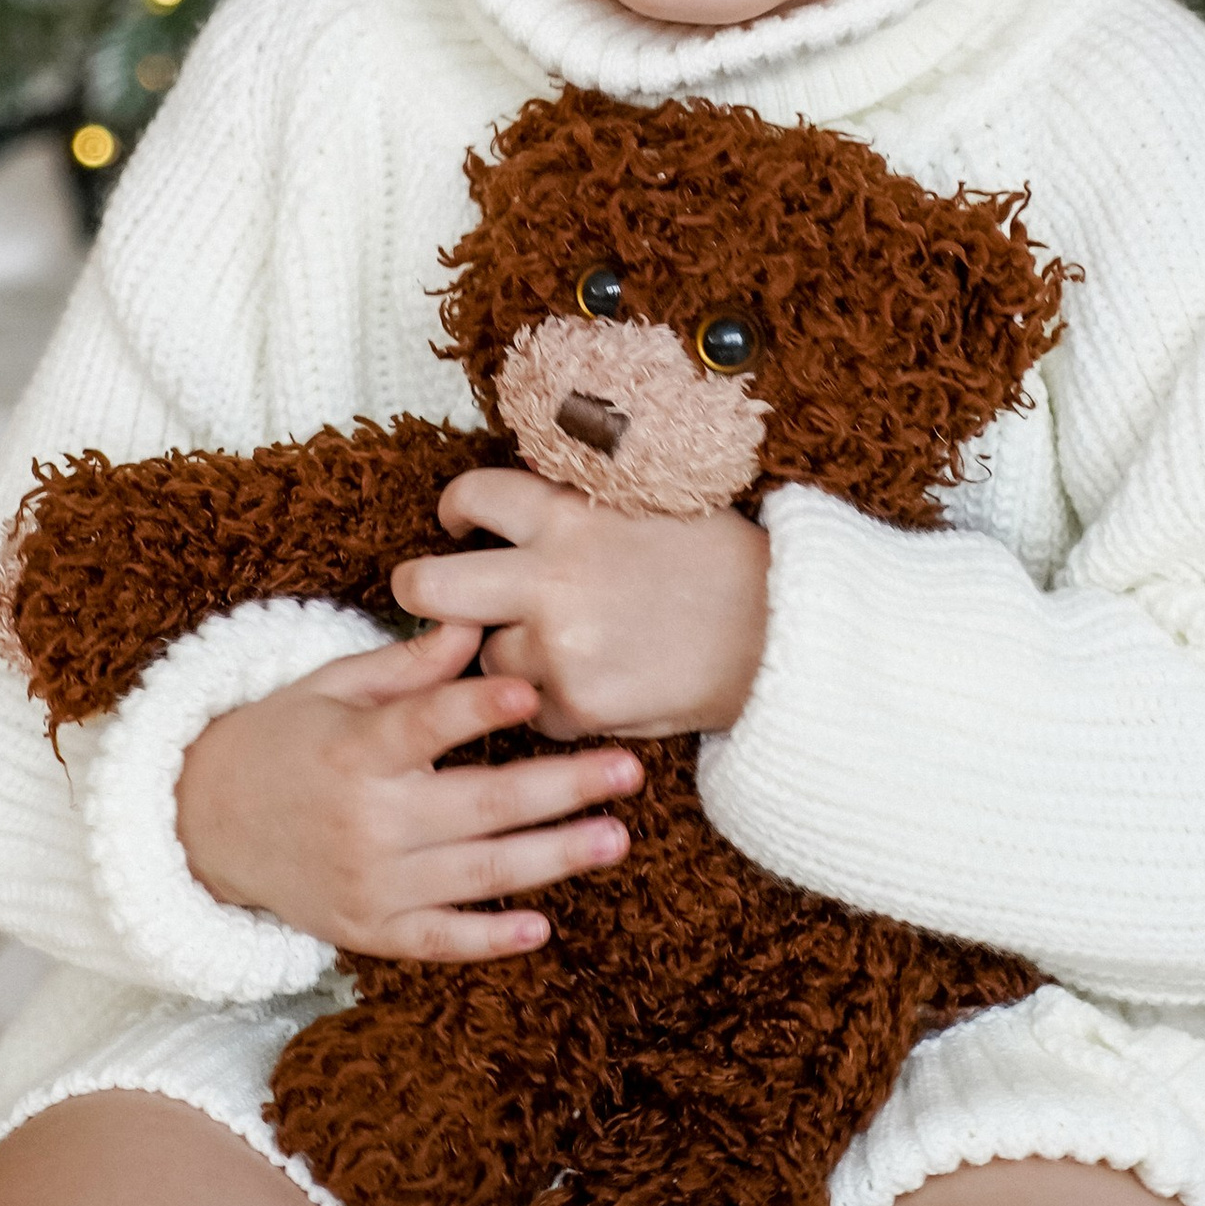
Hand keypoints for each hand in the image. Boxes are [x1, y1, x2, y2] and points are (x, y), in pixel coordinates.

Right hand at [174, 621, 641, 961]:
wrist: (203, 825)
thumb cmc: (281, 737)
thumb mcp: (331, 687)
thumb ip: (407, 664)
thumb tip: (473, 623)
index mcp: (353, 749)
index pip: (424, 726)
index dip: (478, 710)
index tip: (533, 692)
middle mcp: (363, 821)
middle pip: (478, 806)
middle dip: (561, 788)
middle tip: (627, 769)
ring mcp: (368, 883)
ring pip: (477, 875)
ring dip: (552, 858)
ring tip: (615, 837)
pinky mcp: (368, 930)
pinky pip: (438, 939)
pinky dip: (488, 939)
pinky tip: (542, 926)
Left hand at [389, 475, 770, 742]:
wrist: (784, 636)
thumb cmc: (721, 564)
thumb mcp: (646, 504)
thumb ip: (577, 508)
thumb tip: (517, 508)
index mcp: (566, 514)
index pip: (471, 496)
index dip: (455, 512)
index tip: (459, 526)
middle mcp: (549, 578)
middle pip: (429, 586)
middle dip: (420, 592)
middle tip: (437, 598)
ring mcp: (557, 647)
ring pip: (485, 658)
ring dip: (511, 657)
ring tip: (568, 650)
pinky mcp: (576, 705)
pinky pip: (532, 710)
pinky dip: (555, 705)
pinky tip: (600, 686)